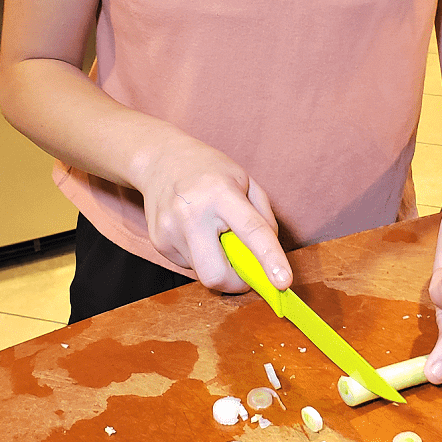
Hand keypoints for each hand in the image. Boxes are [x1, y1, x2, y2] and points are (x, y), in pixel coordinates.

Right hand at [137, 131, 292, 293]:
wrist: (162, 159)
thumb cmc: (210, 170)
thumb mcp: (245, 180)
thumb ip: (263, 217)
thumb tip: (269, 257)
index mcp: (221, 193)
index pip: (251, 231)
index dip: (270, 259)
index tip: (283, 282)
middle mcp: (192, 213)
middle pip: (216, 274)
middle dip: (234, 282)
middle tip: (242, 269)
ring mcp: (170, 230)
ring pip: (202, 273)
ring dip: (216, 264)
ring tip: (212, 234)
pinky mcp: (158, 242)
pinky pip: (188, 265)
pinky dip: (199, 257)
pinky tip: (194, 232)